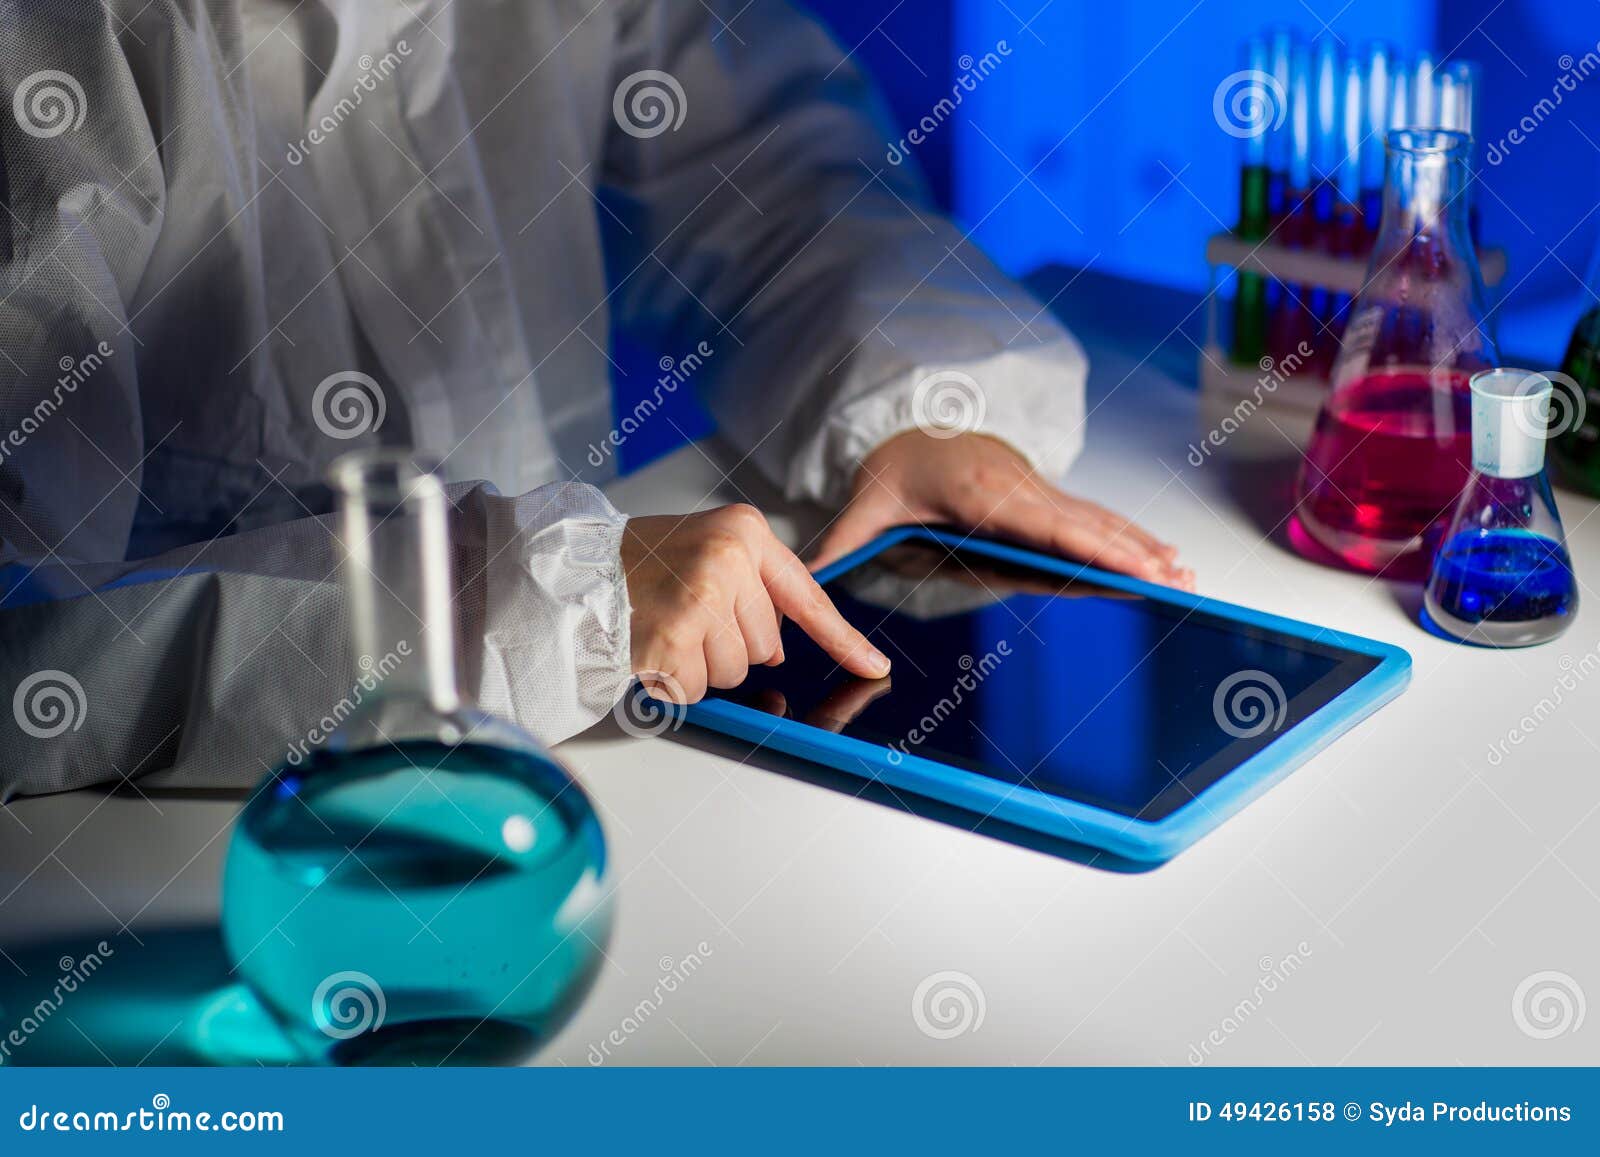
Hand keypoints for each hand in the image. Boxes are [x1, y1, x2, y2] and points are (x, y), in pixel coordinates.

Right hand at [622, 504, 890, 703]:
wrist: (573, 566)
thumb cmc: (639, 562)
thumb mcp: (708, 549)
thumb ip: (753, 589)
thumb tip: (782, 647)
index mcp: (745, 532)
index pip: (807, 596)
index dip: (843, 639)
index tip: (873, 666)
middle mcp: (729, 560)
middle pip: (766, 646)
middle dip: (729, 645)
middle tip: (686, 616)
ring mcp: (701, 598)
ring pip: (735, 672)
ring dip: (700, 665)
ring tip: (667, 627)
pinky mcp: (674, 637)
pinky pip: (696, 687)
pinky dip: (671, 681)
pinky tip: (651, 648)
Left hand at [809, 431, 1193, 589]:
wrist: (911, 420)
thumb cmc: (893, 467)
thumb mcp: (866, 504)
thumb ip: (841, 543)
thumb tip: (807, 577)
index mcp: (982, 494)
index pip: (1047, 526)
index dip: (1092, 548)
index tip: (1131, 567)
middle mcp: (1020, 489)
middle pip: (1086, 525)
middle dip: (1135, 554)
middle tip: (1180, 581)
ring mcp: (1038, 489)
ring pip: (1098, 521)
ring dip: (1143, 548)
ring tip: (1185, 576)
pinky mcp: (1044, 495)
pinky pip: (1092, 518)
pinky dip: (1129, 537)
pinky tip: (1160, 557)